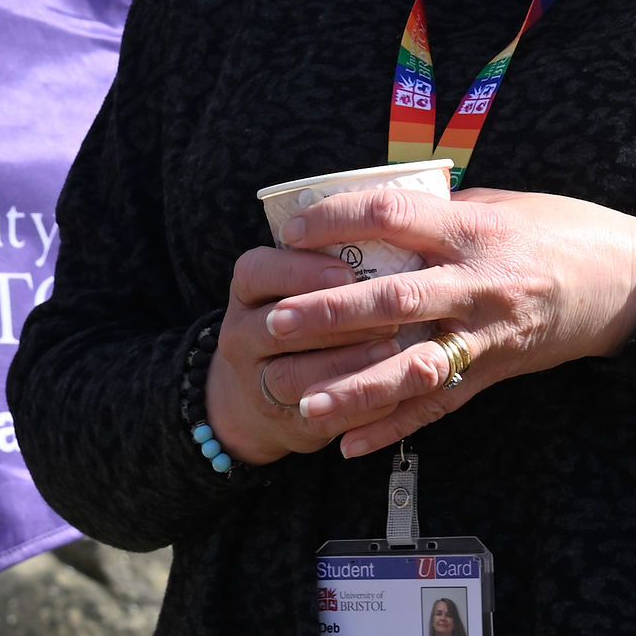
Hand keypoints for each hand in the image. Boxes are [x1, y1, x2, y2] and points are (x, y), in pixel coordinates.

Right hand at [204, 238, 411, 468]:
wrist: (267, 392)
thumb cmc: (307, 310)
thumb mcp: (303, 277)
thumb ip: (335, 251)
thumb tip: (390, 213)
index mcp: (247, 287)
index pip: (258, 270)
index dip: (301, 271)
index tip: (347, 272)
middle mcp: (240, 333)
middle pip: (278, 325)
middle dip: (335, 319)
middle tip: (386, 314)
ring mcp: (256, 382)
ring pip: (291, 376)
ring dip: (345, 364)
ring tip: (391, 350)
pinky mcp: (284, 422)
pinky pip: (318, 418)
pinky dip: (357, 407)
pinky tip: (394, 392)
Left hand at [207, 180, 635, 468]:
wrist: (622, 280)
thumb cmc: (555, 229)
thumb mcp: (496, 205)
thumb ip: (436, 215)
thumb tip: (370, 215)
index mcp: (471, 230)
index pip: (395, 217)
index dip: (341, 220)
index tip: (293, 230)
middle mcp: (477, 283)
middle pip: (394, 300)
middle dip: (331, 314)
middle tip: (277, 324)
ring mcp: (486, 334)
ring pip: (413, 368)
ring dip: (354, 389)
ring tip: (302, 404)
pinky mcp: (494, 372)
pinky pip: (439, 406)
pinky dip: (393, 428)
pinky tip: (350, 445)